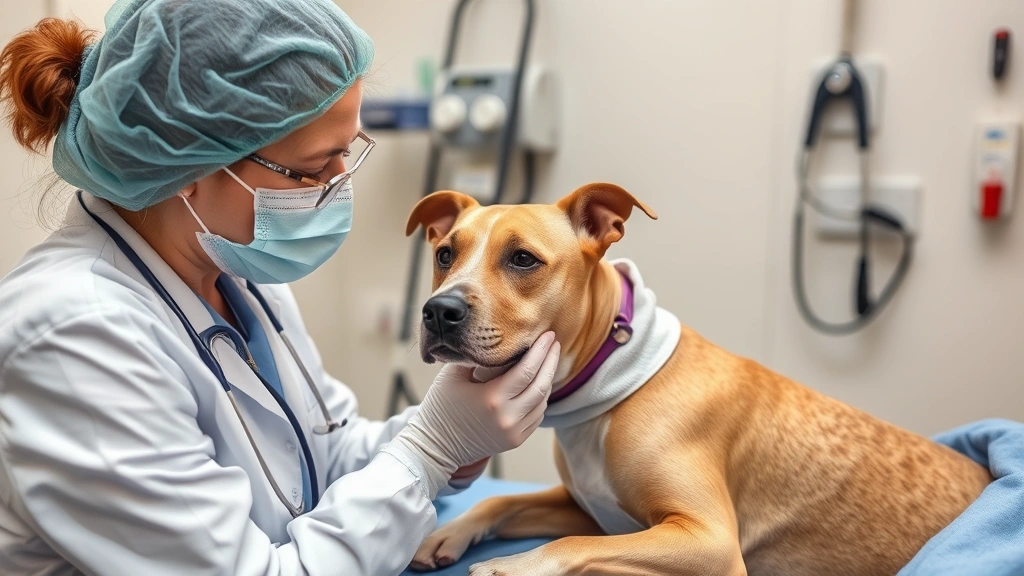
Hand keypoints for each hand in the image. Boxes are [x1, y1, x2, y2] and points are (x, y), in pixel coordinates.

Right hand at [383, 332, 559, 497]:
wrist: (436, 446)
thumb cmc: (442, 405)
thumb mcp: (453, 375)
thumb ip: (477, 357)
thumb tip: (499, 339)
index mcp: (492, 399)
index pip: (527, 370)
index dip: (541, 351)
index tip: (548, 335)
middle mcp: (508, 418)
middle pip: (541, 385)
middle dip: (550, 361)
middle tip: (554, 342)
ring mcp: (514, 432)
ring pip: (542, 401)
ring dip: (547, 379)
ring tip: (547, 360)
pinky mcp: (515, 441)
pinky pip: (537, 415)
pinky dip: (540, 398)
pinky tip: (538, 383)